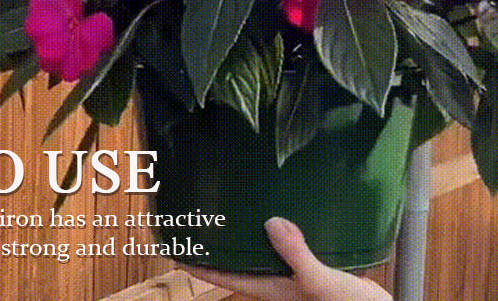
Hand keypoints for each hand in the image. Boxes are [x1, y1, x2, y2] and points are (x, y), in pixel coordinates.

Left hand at [180, 217, 391, 300]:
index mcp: (272, 290)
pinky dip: (276, 232)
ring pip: (261, 254)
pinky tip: (279, 212)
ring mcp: (294, 277)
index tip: (174, 247)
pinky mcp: (311, 269)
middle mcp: (278, 283)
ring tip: (229, 208)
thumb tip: (271, 222)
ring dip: (245, 236)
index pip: (225, 275)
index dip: (199, 264)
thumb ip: (297, 256)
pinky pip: (285, 249)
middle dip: (219, 244)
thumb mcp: (323, 284)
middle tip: (199, 217)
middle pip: (239, 263)